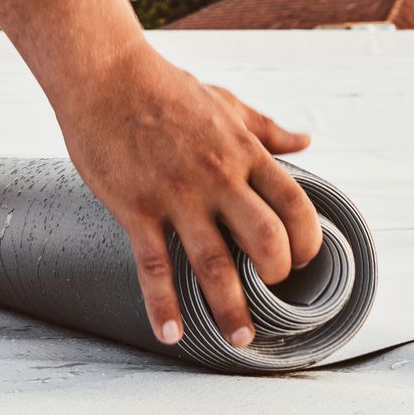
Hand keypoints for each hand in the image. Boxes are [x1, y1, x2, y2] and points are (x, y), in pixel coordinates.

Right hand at [56, 51, 321, 347]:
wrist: (105, 76)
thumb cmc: (164, 87)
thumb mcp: (225, 102)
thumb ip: (266, 129)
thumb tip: (305, 142)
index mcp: (243, 153)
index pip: (295, 205)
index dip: (308, 240)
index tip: (303, 260)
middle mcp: (218, 179)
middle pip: (265, 240)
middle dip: (276, 276)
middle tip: (271, 295)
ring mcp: (176, 197)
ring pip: (214, 264)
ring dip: (230, 308)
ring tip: (239, 339)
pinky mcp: (136, 209)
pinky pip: (153, 267)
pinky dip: (162, 305)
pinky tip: (170, 332)